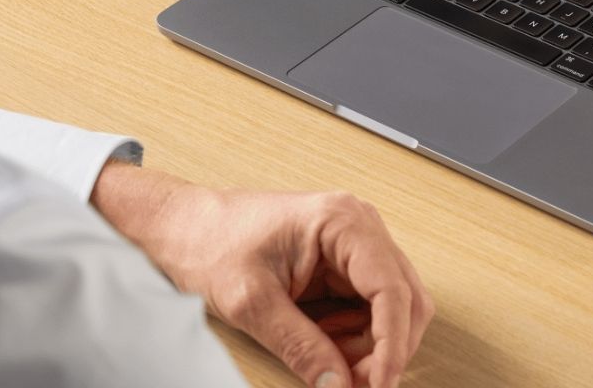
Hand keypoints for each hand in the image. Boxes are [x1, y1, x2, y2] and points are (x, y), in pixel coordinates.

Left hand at [93, 163, 432, 387]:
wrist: (186, 227)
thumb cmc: (212, 244)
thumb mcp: (252, 304)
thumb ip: (300, 347)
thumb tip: (339, 386)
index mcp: (343, 222)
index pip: (392, 288)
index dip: (392, 344)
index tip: (380, 385)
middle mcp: (360, 226)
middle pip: (406, 296)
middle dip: (387, 348)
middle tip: (357, 386)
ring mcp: (355, 242)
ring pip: (394, 305)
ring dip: (372, 345)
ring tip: (331, 365)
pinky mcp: (344, 261)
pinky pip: (370, 307)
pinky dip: (357, 337)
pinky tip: (325, 346)